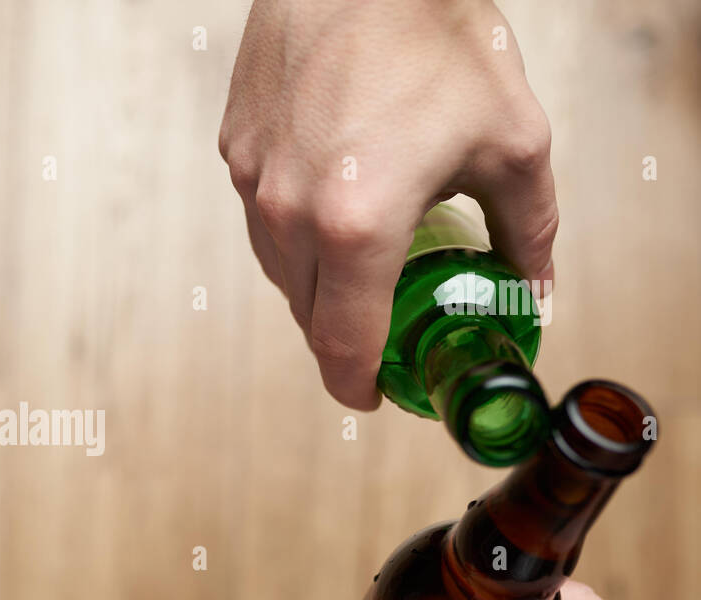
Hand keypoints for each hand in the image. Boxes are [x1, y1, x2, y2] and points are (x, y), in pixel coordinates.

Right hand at [219, 0, 557, 408]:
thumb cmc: (433, 32)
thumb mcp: (512, 139)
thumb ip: (525, 230)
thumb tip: (531, 287)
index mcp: (356, 226)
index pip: (344, 345)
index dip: (360, 386)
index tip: (373, 397)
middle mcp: (289, 214)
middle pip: (307, 316)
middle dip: (344, 336)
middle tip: (383, 331)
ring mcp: (254, 181)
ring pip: (278, 270)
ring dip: (316, 284)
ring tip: (360, 265)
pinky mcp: (235, 149)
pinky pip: (262, 217)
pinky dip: (294, 231)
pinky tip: (332, 202)